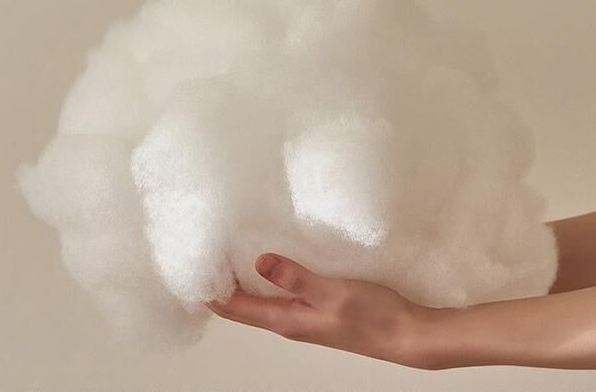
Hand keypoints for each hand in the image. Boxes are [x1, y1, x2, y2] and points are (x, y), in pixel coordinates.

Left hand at [207, 253, 446, 368]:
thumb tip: (259, 262)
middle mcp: (291, 322)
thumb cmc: (370, 314)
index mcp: (288, 321)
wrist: (405, 335)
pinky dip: (265, 282)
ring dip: (242, 285)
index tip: (190, 273)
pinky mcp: (318, 310)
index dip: (213, 294)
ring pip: (262, 302)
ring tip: (224, 260)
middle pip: (245, 308)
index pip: (238, 309)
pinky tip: (267, 266)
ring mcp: (305, 318)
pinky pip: (281, 296)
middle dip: (221, 288)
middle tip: (200, 261)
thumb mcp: (331, 290)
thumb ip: (295, 277)